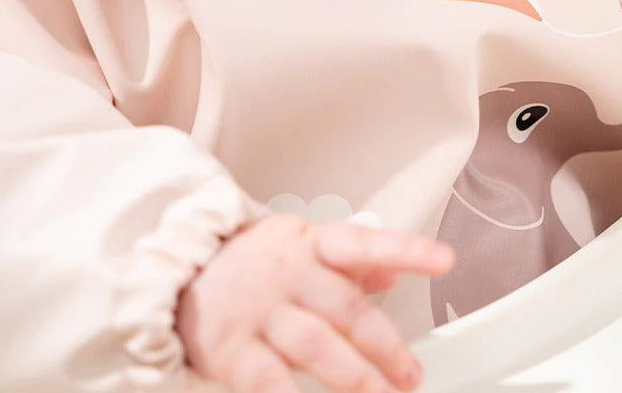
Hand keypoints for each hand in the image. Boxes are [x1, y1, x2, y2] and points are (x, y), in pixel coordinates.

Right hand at [176, 213, 453, 392]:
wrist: (176, 268)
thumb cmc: (251, 261)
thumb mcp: (302, 246)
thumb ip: (351, 263)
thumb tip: (393, 273)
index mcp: (310, 244)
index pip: (364, 243)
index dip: (406, 250)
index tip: (444, 259)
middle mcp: (288, 274)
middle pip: (347, 310)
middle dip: (386, 348)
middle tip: (412, 377)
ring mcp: (260, 312)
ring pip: (316, 347)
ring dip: (355, 380)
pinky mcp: (232, 350)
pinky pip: (269, 382)